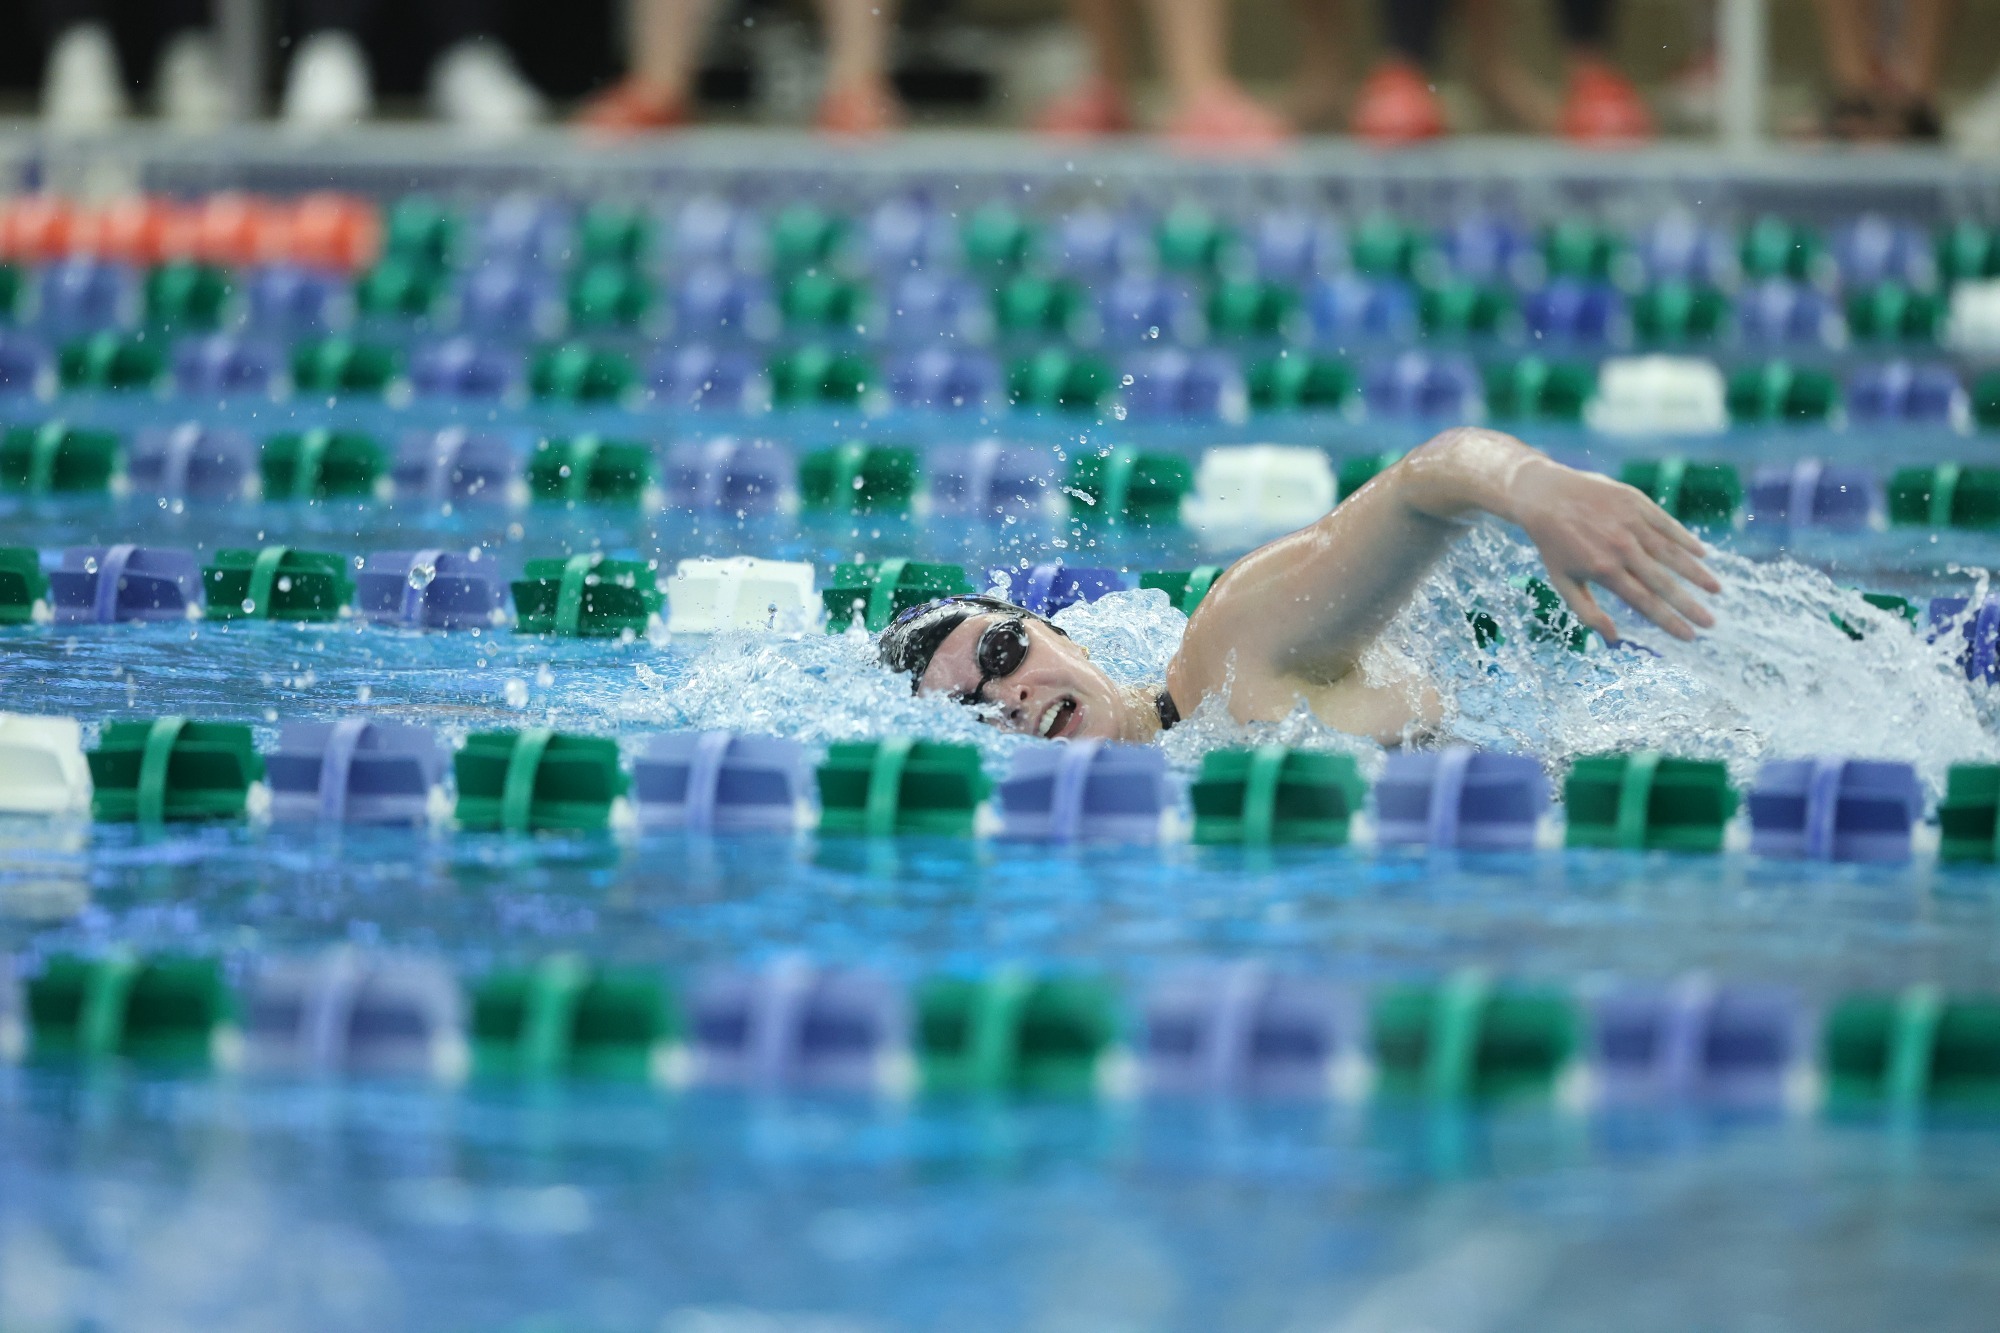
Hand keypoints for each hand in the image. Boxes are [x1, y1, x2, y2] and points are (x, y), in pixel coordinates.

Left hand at [1505, 457, 1719, 641]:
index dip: (1669, 622)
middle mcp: (1621, 548)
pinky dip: (1686, 540)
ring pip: (1672, 553)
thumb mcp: (1562, 582)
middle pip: (1664, 583)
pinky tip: (1702, 554)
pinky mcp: (1636, 503)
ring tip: (1715, 590)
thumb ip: (1588, 612)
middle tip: (1711, 623)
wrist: (1545, 496)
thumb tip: (1614, 638)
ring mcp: (1631, 524)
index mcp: (1604, 571)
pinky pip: (1667, 525)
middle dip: (1690, 605)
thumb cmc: (1553, 545)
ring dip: (1696, 573)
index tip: (1690, 636)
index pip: (1645, 603)